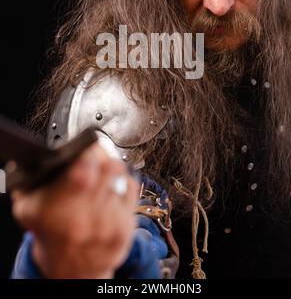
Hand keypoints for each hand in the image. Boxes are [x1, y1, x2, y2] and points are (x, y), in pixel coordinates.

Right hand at [11, 142, 138, 277]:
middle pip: (108, 168)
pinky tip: (112, 189)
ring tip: (101, 175)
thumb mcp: (29, 207)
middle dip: (101, 158)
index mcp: (56, 211)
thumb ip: (32, 181)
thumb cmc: (52, 233)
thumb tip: (46, 157)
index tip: (87, 150)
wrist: (72, 270)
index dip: (90, 153)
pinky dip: (123, 183)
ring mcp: (106, 225)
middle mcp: (83, 220)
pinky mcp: (124, 229)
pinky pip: (131, 188)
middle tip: (94, 159)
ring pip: (120, 175)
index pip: (84, 169)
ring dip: (111, 170)